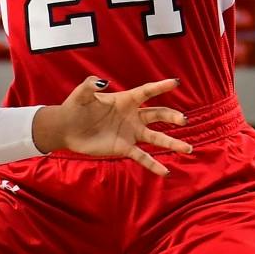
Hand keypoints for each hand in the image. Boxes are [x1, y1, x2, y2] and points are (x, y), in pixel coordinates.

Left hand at [34, 76, 193, 174]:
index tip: (176, 83)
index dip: (160, 87)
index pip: (146, 92)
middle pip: (157, 115)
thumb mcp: (81, 94)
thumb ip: (90, 85)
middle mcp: (132, 116)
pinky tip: (166, 172)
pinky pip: (142, 157)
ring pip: (156, 137)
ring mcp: (130, 133)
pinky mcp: (124, 148)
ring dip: (172, 143)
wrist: (66, 128)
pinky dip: (154, 165)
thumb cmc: (75, 107)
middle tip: (183, 120)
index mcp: (125, 100)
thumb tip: (103, 82)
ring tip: (188, 149)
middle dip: (172, 117)